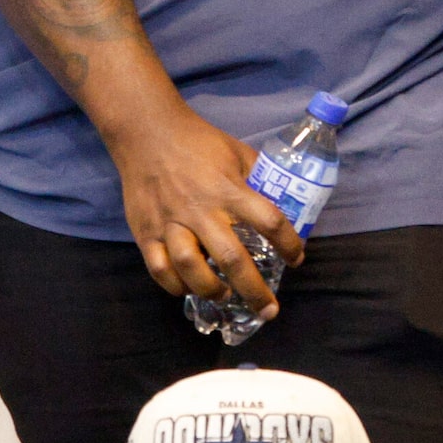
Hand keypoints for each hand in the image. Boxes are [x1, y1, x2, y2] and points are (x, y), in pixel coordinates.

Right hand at [111, 101, 299, 320]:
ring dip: (212, 290)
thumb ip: (258, 178)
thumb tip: (284, 199)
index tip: (297, 259)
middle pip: (232, 259)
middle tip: (268, 309)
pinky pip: (158, 268)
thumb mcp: (238, 152)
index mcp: (229, 190)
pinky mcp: (146, 231)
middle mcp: (201, 210)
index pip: (269, 222)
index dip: (289, 244)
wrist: (147, 133)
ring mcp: (171, 222)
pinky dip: (173, 285)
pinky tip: (187, 288)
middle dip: (254, 290)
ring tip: (226, 297)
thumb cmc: (198, 142)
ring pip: (190, 268)